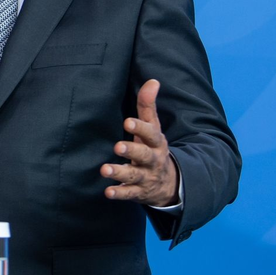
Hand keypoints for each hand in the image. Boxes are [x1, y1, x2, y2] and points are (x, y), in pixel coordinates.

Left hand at [101, 79, 180, 206]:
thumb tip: (153, 81)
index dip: (140, 127)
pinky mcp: (139, 191)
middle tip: (117, 147)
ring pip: (134, 175)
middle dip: (131, 151)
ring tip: (104, 170)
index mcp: (156, 142)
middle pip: (144, 155)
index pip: (150, 133)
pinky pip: (129, 193)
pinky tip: (108, 192)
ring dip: (119, 172)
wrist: (171, 183)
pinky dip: (119, 193)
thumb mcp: (154, 128)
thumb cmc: (153, 148)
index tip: (128, 121)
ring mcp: (146, 176)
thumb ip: (148, 106)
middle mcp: (153, 159)